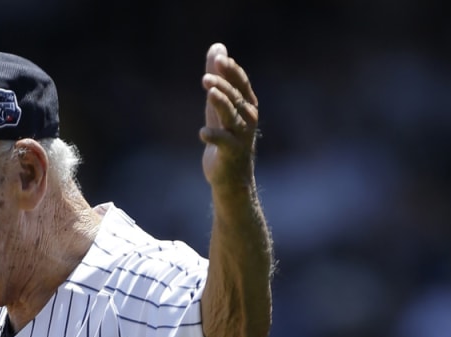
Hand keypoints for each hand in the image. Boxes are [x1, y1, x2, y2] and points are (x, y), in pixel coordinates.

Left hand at [200, 43, 258, 188]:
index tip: (219, 58)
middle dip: (222, 86)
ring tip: (209, 92)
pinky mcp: (231, 153)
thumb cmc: (226, 136)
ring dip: (221, 103)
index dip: (231, 71)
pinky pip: (224, 142)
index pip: (241, 83)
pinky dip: (214, 136)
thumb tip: (217, 47)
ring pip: (232, 116)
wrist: (230, 175)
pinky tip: (203, 132)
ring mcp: (241, 136)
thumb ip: (217, 77)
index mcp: (247, 105)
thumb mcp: (219, 106)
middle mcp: (248, 119)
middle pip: (235, 98)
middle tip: (205, 78)